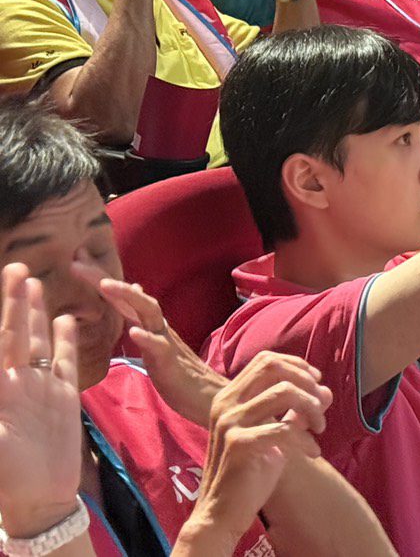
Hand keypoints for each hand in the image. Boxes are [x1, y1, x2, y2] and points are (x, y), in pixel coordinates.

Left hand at [0, 265, 79, 540]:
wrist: (41, 500)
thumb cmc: (8, 478)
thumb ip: (1, 399)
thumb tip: (3, 371)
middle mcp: (16, 383)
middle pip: (14, 333)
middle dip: (12, 301)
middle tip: (14, 267)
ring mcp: (39, 387)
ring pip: (37, 340)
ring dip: (34, 312)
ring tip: (31, 281)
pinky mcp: (63, 397)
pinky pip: (64, 360)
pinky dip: (65, 339)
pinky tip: (65, 318)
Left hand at [71, 262, 224, 426]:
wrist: (206, 397)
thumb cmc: (177, 372)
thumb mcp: (155, 339)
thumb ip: (143, 316)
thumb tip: (136, 286)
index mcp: (148, 325)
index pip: (122, 298)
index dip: (100, 279)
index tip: (76, 261)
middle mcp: (157, 326)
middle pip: (132, 296)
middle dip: (105, 279)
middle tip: (77, 263)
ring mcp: (166, 342)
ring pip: (148, 312)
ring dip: (127, 296)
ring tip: (106, 285)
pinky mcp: (171, 362)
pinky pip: (159, 347)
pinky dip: (147, 338)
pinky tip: (133, 332)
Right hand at [185, 353, 332, 543]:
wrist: (221, 514)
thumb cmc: (249, 474)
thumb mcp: (276, 437)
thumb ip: (297, 412)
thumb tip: (326, 391)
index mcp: (230, 397)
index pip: (266, 360)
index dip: (297, 365)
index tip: (316, 382)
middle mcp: (225, 404)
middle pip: (273, 367)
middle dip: (305, 381)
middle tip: (320, 404)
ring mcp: (229, 422)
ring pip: (283, 392)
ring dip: (311, 407)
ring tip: (320, 428)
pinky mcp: (239, 444)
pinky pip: (284, 428)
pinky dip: (305, 438)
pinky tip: (313, 452)